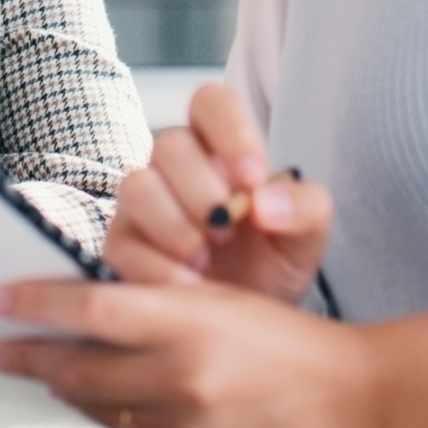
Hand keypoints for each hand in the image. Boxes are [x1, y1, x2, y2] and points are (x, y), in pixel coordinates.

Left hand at [0, 279, 427, 427]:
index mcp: (189, 324)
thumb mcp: (220, 299)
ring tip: (42, 370)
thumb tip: (92, 305)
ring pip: (100, 406)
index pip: (90, 310)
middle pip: (79, 367)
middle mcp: (181, 379)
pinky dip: (115, 415)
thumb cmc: (292, 343)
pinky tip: (110, 399)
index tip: (1, 299)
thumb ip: (156, 305)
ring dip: (65, 386)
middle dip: (30, 356)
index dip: (36, 305)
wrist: (351, 403)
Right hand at [104, 82, 330, 301]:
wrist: (244, 324)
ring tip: (204, 258)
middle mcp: (175, 167)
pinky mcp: (121, 245)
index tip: (253, 178)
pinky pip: (122, 243)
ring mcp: (142, 203)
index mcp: (220, 147)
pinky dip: (157, 267)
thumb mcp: (306, 237)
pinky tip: (188, 286)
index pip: (211, 102)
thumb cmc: (271, 263)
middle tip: (227, 229)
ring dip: (173, 225)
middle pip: (170, 144)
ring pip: (136, 186)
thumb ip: (304, 208)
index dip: (229, 130)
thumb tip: (265, 203)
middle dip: (201, 190)